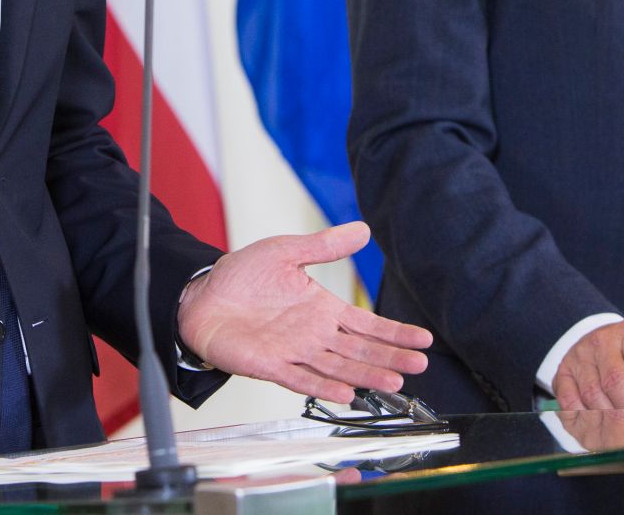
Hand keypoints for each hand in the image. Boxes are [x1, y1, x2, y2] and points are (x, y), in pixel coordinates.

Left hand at [175, 221, 431, 402]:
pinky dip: (324, 387)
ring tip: (394, 382)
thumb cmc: (241, 275)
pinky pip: (302, 379)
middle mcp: (314, 333)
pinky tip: (347, 393)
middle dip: (391, 357)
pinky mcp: (271, 365)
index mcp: (322, 307)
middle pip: (360, 349)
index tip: (423, 340)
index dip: (395, 332)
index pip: (367, 323)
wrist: (200, 295)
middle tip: (420, 365)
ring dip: (366, 374)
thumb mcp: (286, 250)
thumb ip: (324, 246)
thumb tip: (363, 230)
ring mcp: (295, 351)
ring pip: (339, 367)